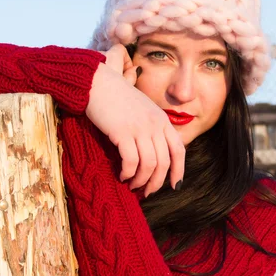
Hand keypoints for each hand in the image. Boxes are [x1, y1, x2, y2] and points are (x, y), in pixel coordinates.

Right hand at [87, 45, 184, 195]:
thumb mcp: (143, 110)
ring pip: (149, 165)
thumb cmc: (117, 98)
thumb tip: (154, 152)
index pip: (179, 150)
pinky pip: (131, 161)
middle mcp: (155, 125)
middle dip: (156, 182)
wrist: (97, 83)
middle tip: (146, 192)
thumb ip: (152, 127)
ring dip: (141, 180)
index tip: (174, 185)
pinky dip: (128, 173)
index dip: (179, 171)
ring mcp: (140, 128)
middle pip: (164, 162)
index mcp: (162, 120)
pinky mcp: (123, 132)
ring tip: (132, 185)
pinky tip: (121, 175)